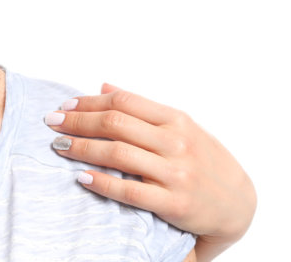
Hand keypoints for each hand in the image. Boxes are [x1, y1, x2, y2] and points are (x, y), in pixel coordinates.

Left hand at [48, 84, 254, 260]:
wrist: (239, 204)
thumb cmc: (206, 162)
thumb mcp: (182, 127)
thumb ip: (143, 109)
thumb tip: (104, 86)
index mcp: (177, 120)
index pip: (124, 102)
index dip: (89, 102)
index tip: (65, 105)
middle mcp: (176, 142)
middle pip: (115, 123)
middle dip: (78, 122)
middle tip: (52, 123)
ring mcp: (175, 173)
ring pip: (117, 154)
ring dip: (82, 148)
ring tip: (59, 147)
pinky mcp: (173, 203)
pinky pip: (129, 191)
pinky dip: (101, 182)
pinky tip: (81, 177)